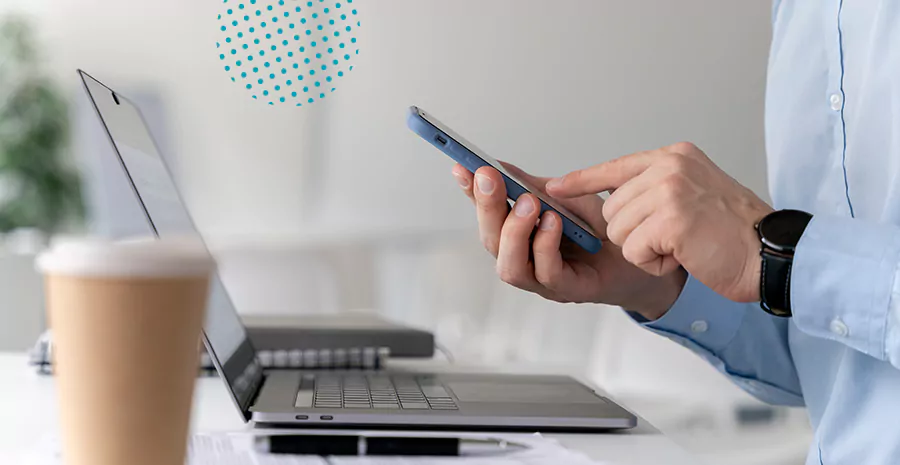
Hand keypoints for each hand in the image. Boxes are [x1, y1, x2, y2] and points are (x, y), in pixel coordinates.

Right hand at [451, 162, 686, 319]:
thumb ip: (535, 186)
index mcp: (520, 235)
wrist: (646, 255)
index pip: (486, 213)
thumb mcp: (569, 198)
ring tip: (529, 204)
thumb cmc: (605, 231)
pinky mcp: (568, 290)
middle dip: (486, 206)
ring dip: (514, 231)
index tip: (461, 166)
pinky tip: (553, 222)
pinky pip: (546, 273)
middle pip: (490, 240)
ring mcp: (543, 279)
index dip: (470, 192)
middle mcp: (525, 259)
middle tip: (489, 177)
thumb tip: (500, 166)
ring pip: (509, 265)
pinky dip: (544, 245)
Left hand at [546, 142, 772, 302]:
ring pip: (618, 230)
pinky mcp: (670, 219)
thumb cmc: (734, 232)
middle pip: (611, 208)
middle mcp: (669, 166)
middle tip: (673, 237)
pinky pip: (632, 250)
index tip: (555, 187)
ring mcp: (669, 190)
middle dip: (632, 233)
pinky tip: (682, 256)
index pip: (615, 167)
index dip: (583, 181)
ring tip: (681, 245)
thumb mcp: (694, 192)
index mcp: (674, 156)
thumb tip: (613, 198)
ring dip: (644, 249)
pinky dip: (653, 263)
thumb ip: (657, 187)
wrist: (771, 253)